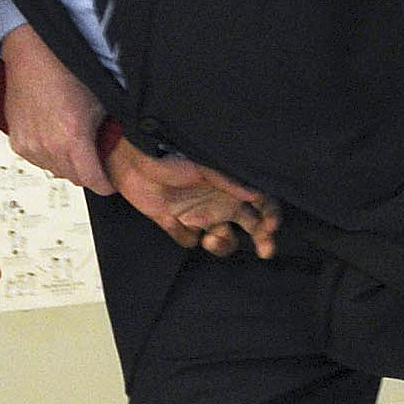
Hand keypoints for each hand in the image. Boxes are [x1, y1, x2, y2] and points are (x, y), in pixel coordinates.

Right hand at [0, 23, 111, 192]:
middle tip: (95, 159)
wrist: (35, 55)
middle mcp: (47, 146)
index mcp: (71, 139)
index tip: (109, 183)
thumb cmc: (66, 71)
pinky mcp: (17, 141)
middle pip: (74, 179)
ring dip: (66, 164)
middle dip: (87, 173)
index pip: (92, 181)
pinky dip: (48, 155)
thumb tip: (121, 149)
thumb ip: (109, 134)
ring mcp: (29, 145)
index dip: (105, 184)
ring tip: (73, 144)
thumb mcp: (102, 104)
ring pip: (54, 170)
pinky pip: (37, 160)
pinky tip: (55, 138)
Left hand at [102, 133, 280, 258]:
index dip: (271, 216)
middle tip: (265, 250)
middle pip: (251, 226)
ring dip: (222, 245)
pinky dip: (182, 234)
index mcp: (231, 185)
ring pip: (223, 240)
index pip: (262, 203)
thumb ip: (232, 181)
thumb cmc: (171, 152)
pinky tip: (173, 220)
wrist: (132, 157)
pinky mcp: (176, 223)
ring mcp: (199, 214)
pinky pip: (187, 240)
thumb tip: (258, 194)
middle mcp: (220, 202)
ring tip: (212, 239)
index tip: (269, 227)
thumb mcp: (206, 165)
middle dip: (262, 239)